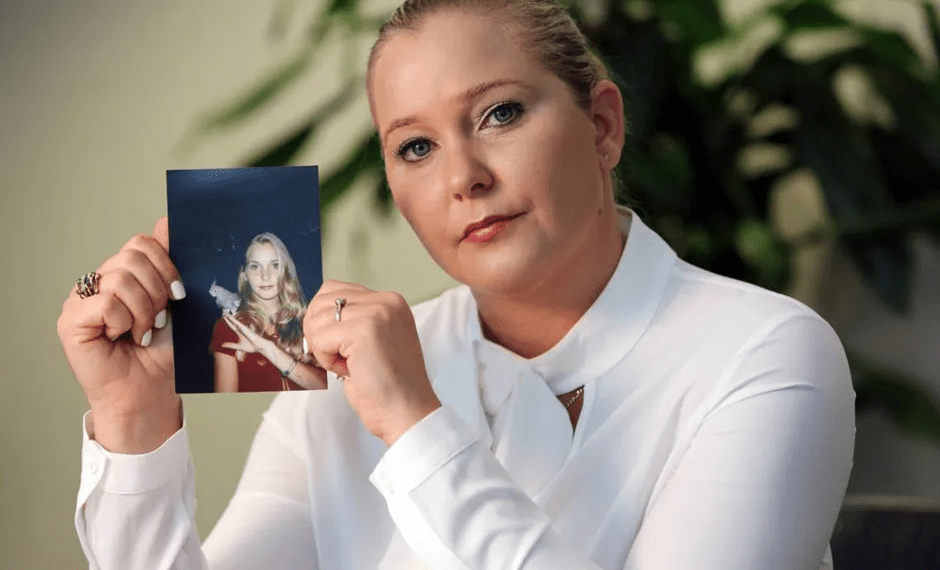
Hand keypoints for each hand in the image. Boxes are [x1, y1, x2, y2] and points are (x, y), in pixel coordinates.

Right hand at [57, 217, 183, 453]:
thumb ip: (167, 262)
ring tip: (143, 331)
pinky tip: (123, 338)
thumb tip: (167, 220)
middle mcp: (98, 283)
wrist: (152, 391)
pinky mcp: (70, 321)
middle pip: (132, 256)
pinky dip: (124, 321)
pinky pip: (105, 302)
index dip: (166, 265)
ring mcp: (81, 300)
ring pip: (120, 279)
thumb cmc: (163, 352)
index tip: (177, 294)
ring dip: (143, 310)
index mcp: (122, 275)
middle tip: (159, 318)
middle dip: (157, 290)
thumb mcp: (174, 301)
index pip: (141, 244)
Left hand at [221, 315, 273, 360]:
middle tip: (224, 313)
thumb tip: (222, 345)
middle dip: (228, 318)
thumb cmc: (251, 347)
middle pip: (233, 323)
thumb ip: (231, 345)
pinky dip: (236, 322)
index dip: (228, 322)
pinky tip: (232, 319)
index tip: (224, 317)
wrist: (259, 348)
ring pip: (236, 323)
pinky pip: (241, 326)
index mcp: (240, 333)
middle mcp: (242, 330)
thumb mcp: (239, 347)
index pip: (232, 326)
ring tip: (227, 314)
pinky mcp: (247, 331)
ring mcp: (244, 330)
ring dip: (231, 318)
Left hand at [303, 280, 440, 445]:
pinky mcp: (364, 330)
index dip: (323, 319)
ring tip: (349, 365)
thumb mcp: (373, 341)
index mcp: (390, 302)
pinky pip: (320, 339)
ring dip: (323, 348)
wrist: (407, 413)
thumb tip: (314, 315)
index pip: (334, 290)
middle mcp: (386, 301)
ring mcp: (377, 313)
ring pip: (317, 319)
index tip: (335, 345)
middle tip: (340, 358)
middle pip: (321, 301)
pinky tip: (348, 371)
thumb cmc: (387, 387)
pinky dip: (325, 359)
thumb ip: (353, 321)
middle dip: (319, 333)